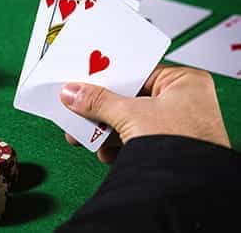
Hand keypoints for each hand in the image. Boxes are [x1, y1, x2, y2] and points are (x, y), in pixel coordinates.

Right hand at [60, 65, 229, 162]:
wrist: (191, 192)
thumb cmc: (185, 148)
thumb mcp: (131, 115)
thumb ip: (98, 102)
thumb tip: (74, 93)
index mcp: (184, 82)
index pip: (136, 73)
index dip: (107, 77)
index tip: (83, 82)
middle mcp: (183, 102)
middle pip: (129, 98)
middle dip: (100, 109)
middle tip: (77, 109)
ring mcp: (176, 127)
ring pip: (129, 121)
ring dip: (104, 131)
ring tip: (84, 134)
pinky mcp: (167, 149)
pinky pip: (134, 139)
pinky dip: (117, 146)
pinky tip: (105, 153)